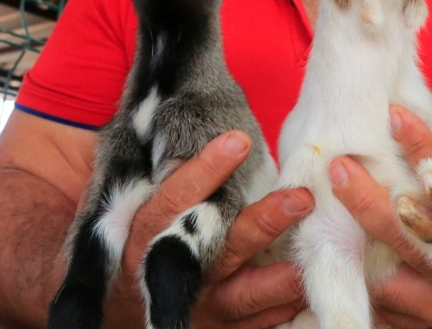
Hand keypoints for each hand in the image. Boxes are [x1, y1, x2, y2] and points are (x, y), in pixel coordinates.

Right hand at [119, 132, 313, 327]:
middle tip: (300, 197)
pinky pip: (255, 324)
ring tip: (315, 256)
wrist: (116, 307)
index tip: (238, 140)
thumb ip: (164, 172)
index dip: (206, 170)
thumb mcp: (135, 204)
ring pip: (246, 294)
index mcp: (147, 234)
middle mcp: (173, 271)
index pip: (176, 198)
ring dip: (283, 277)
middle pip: (223, 246)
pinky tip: (308, 288)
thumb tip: (196, 123)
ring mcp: (198, 305)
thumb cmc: (137, 240)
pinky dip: (283, 309)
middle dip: (265, 222)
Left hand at [327, 108, 431, 328]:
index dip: (421, 145)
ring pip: (387, 279)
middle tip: (340, 167)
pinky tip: (356, 270)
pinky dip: (373, 292)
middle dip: (366, 198)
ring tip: (333, 221)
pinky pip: (391, 315)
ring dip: (361, 252)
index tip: (394, 114)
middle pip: (405, 231)